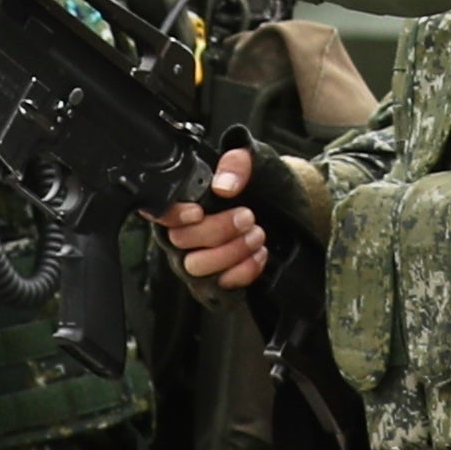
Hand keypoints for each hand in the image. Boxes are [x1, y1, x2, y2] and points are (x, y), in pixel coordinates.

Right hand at [159, 142, 278, 292]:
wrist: (290, 210)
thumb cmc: (264, 185)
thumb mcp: (255, 162)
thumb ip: (237, 163)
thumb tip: (223, 185)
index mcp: (185, 202)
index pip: (160, 211)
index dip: (173, 214)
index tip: (198, 211)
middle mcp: (184, 234)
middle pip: (180, 240)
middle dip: (217, 230)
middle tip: (248, 216)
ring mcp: (198, 261)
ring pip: (196, 266)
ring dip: (230, 251)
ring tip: (257, 234)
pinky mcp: (217, 283)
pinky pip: (218, 287)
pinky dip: (242, 272)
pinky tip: (260, 254)